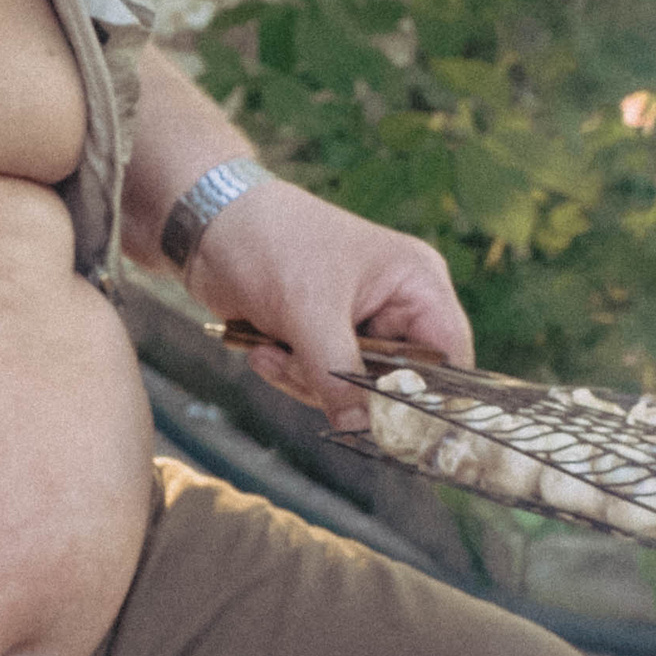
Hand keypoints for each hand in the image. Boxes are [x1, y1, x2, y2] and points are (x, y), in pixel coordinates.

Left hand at [186, 178, 471, 427]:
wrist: (206, 227)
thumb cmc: (270, 243)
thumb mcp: (309, 311)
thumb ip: (338, 374)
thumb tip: (361, 428)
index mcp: (416, 283)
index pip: (450, 359)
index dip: (428, 398)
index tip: (395, 428)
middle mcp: (396, 306)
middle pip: (397, 384)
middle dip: (344, 387)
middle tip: (302, 366)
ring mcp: (358, 324)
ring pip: (352, 390)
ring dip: (306, 380)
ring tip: (273, 349)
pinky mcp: (321, 338)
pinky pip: (320, 383)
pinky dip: (289, 374)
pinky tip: (261, 347)